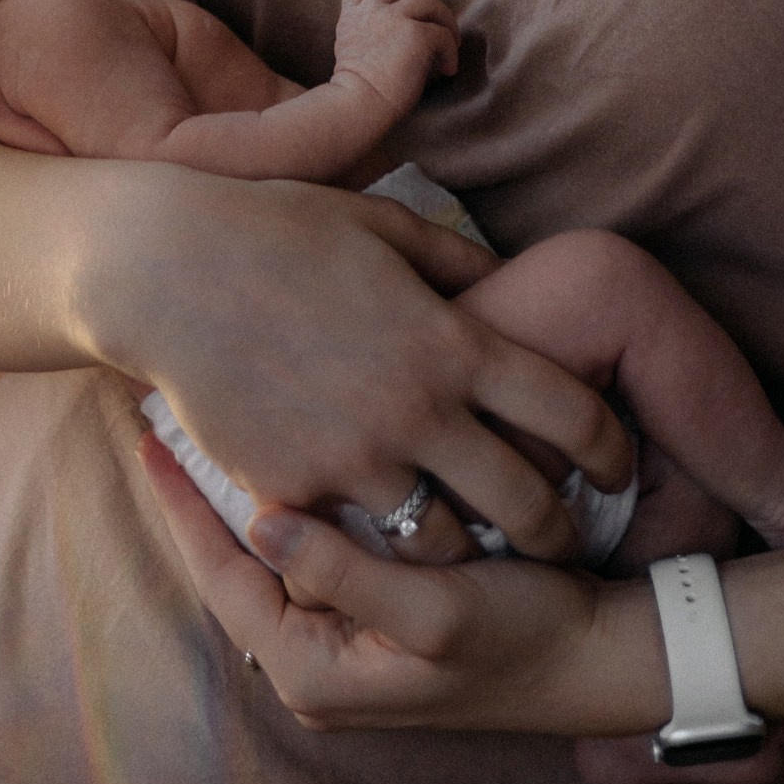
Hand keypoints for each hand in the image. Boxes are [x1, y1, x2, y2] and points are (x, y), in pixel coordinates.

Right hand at [81, 171, 630, 556]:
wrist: (166, 269)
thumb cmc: (276, 230)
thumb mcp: (381, 229)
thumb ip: (456, 262)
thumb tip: (508, 283)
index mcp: (452, 342)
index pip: (572, 414)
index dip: (612, 449)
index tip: (617, 465)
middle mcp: (415, 411)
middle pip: (526, 504)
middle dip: (560, 532)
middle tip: (564, 539)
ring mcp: (353, 459)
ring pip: (445, 547)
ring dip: (468, 554)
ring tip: (477, 553)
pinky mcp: (295, 491)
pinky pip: (355, 545)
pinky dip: (374, 548)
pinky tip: (381, 540)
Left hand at [140, 431, 597, 726]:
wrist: (600, 658)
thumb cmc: (526, 640)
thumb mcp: (436, 616)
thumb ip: (344, 572)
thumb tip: (261, 519)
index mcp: (314, 672)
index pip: (222, 578)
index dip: (184, 508)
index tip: (149, 438)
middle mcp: (317, 661)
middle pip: (239, 563)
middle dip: (206, 493)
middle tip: (166, 412)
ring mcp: (347, 635)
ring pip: (275, 549)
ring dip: (247, 487)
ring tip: (206, 415)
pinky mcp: (378, 606)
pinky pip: (318, 546)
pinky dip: (301, 495)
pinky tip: (284, 441)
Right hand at [332, 0, 460, 115]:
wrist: (357, 106)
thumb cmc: (354, 93)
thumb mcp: (348, 51)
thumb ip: (366, 34)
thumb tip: (401, 38)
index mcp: (352, 16)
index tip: (396, 6)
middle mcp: (371, 10)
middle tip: (429, 17)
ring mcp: (393, 18)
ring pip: (427, 0)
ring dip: (444, 19)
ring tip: (450, 43)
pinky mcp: (416, 34)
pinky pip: (444, 34)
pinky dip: (450, 51)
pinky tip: (448, 70)